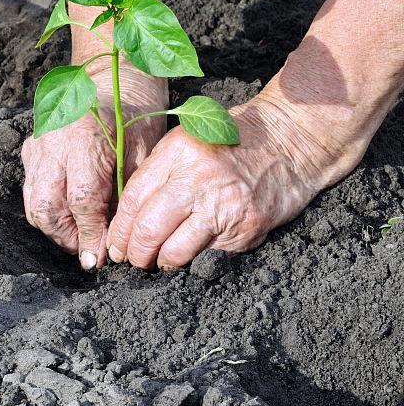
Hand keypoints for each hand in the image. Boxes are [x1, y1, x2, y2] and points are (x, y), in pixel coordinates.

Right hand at [22, 67, 166, 269]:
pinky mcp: (31, 148)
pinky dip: (47, 209)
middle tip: (89, 252)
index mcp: (84, 140)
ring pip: (34, 203)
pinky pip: (32, 189)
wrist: (113, 75)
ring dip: (55, 227)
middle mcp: (53, 144)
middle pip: (48, 207)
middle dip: (68, 237)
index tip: (101, 257)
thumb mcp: (143, 151)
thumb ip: (126, 192)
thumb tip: (117, 235)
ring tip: (80, 237)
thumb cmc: (138, 112)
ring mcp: (38, 146)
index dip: (91, 234)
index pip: (82, 201)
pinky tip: (69, 215)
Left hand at [106, 95, 361, 268]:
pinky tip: (192, 256)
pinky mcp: (247, 228)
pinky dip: (196, 261)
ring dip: (162, 264)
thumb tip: (125, 217)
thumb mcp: (186, 141)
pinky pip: (209, 256)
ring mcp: (225, 206)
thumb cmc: (231, 142)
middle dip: (135, 253)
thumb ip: (156, 172)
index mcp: (178, 153)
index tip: (115, 245)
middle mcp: (199, 179)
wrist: (290, 142)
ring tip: (160, 262)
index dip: (119, 230)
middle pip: (149, 230)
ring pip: (176, 252)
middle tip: (133, 260)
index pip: (133, 201)